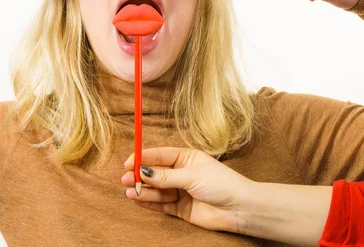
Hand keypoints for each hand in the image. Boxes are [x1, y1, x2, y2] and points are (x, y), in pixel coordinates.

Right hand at [121, 147, 252, 232]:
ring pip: (156, 189)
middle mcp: (181, 173)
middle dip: (139, 175)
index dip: (142, 158)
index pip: (159, 155)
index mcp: (186, 157)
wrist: (240, 208)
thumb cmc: (221, 184)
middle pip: (155, 173)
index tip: (128, 162)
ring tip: (129, 190)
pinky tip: (136, 199)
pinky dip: (148, 202)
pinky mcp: (180, 208)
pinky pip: (160, 204)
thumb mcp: (191, 175)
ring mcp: (180, 191)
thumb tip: (143, 171)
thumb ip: (166, 176)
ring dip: (142, 190)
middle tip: (124, 178)